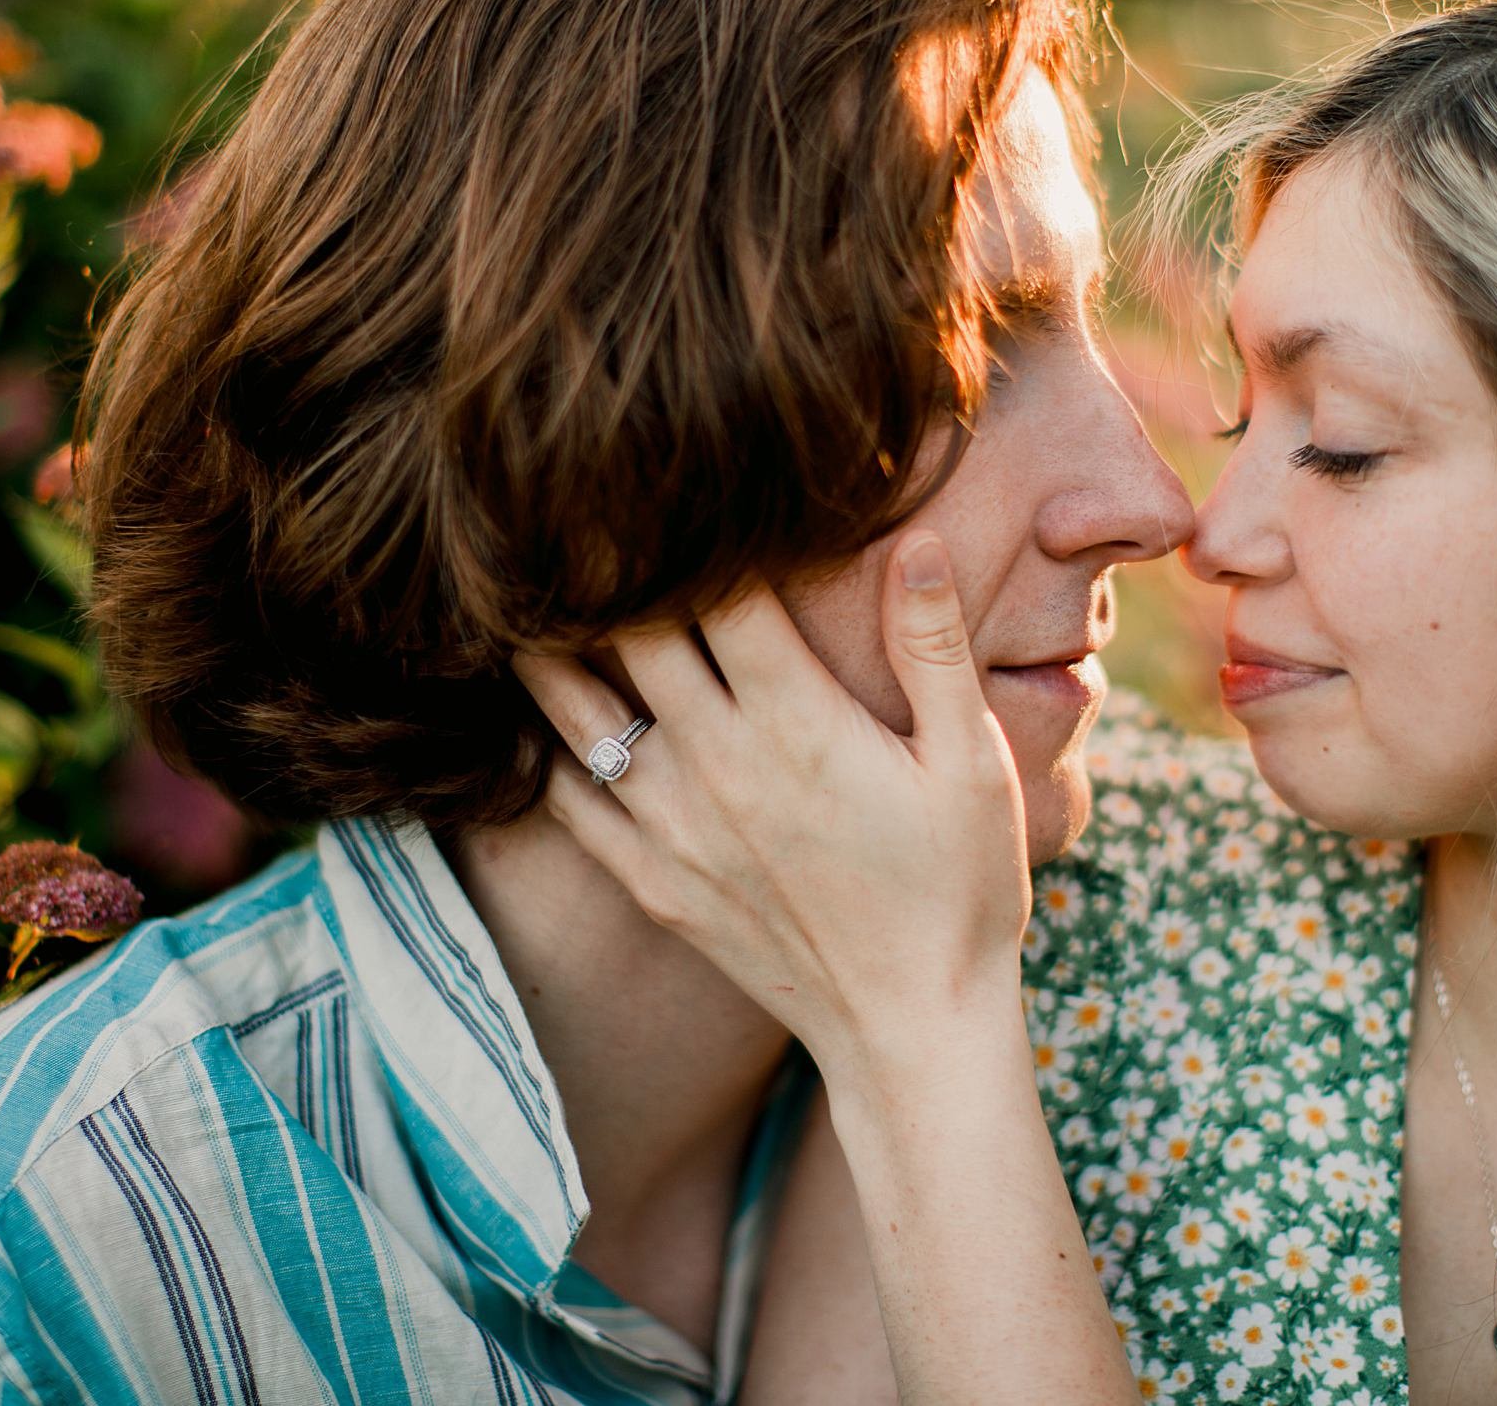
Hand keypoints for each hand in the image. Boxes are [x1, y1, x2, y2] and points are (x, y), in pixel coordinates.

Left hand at [513, 530, 1032, 1081]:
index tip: (660, 465)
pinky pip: (570, 801)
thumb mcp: (972, 763)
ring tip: (524, 582)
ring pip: (575, 711)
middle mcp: (718, 764)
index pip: (715, 591)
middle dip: (601, 565)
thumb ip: (932, 647)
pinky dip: (544, 746)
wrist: (914, 1031)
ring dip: (548, 644)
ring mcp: (674, 828)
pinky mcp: (652, 883)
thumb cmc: (963, 890)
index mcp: (798, 720)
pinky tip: (532, 708)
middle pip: (628, 634)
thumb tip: (913, 537)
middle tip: (570, 499)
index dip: (683, 521)